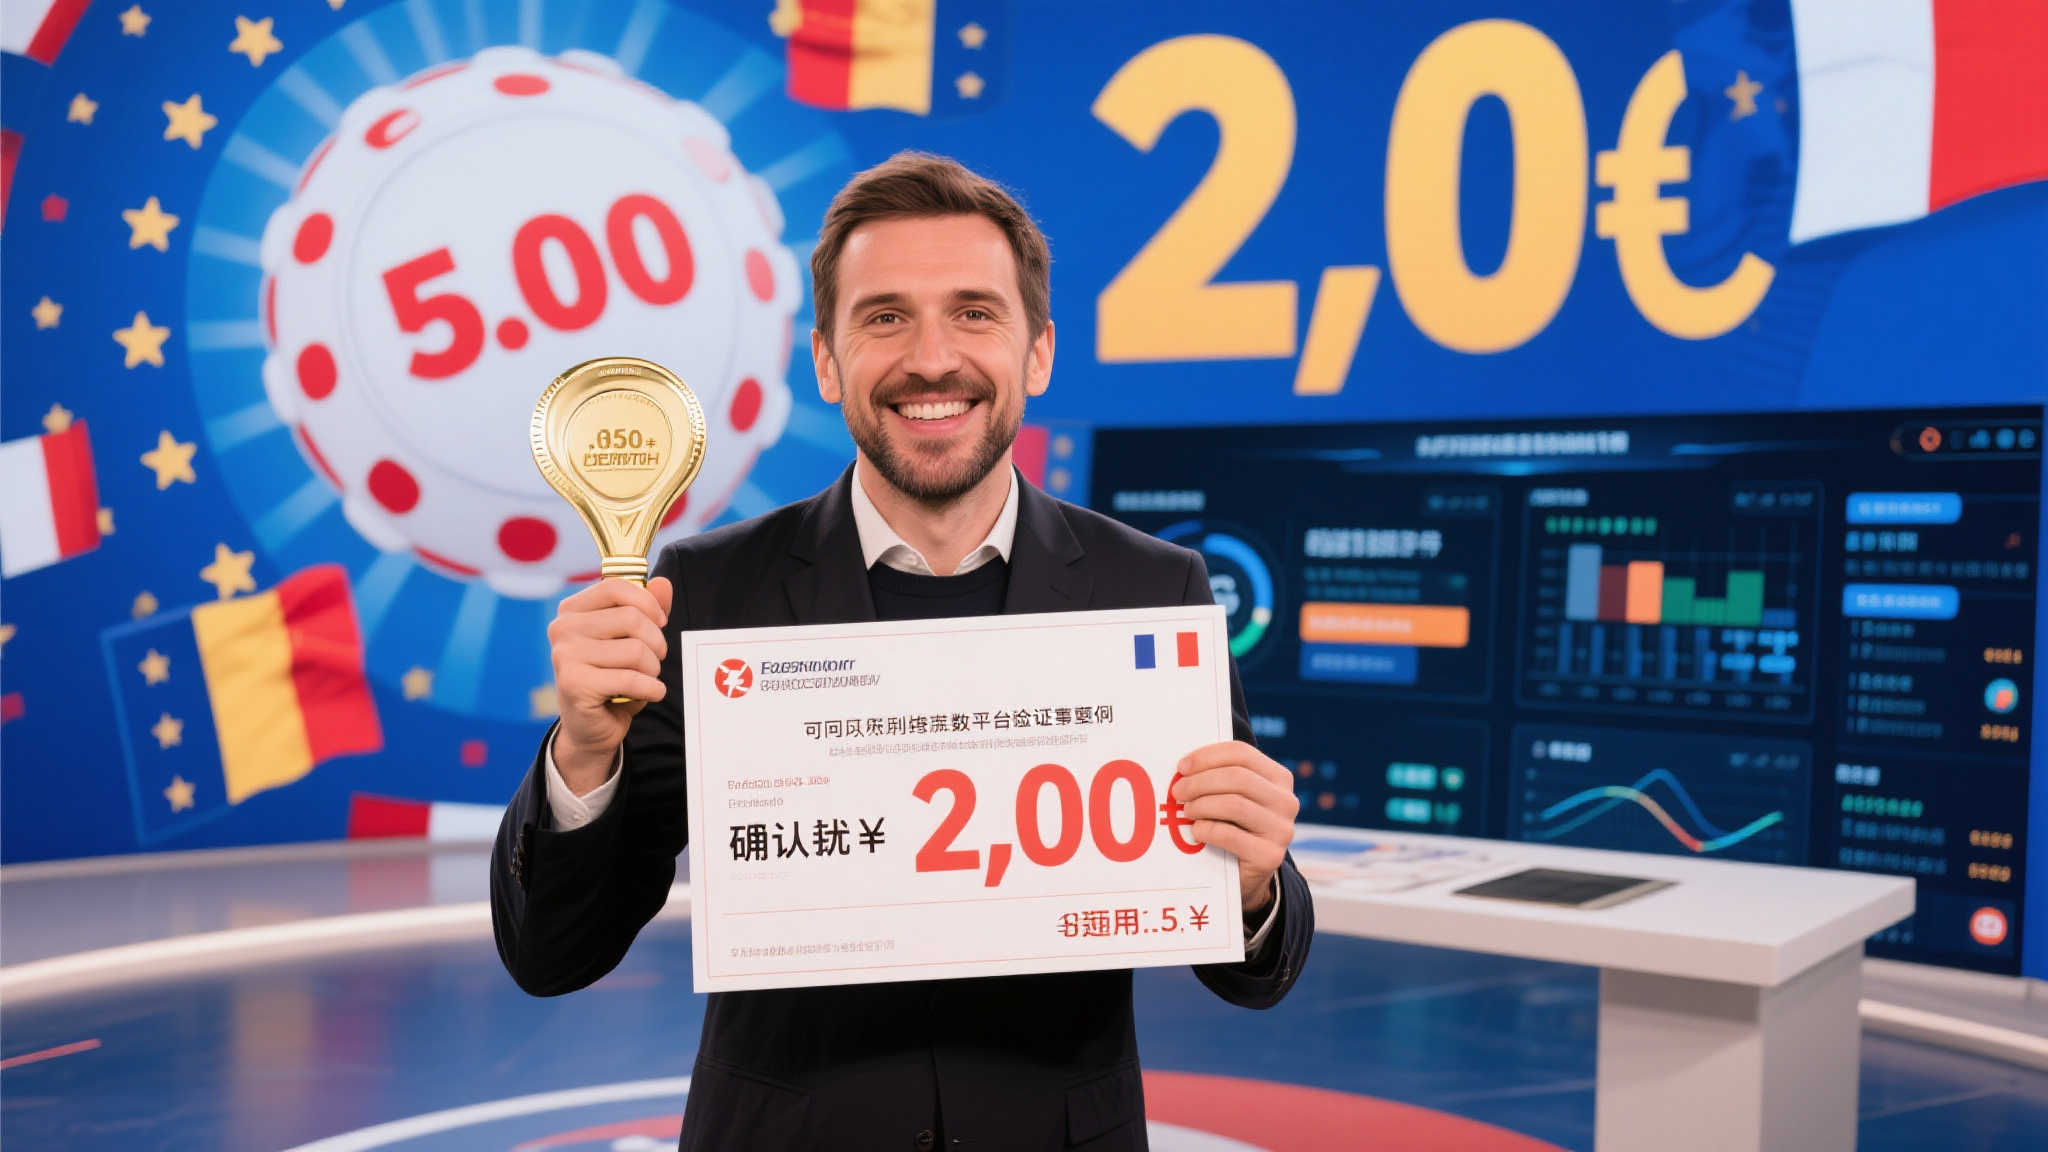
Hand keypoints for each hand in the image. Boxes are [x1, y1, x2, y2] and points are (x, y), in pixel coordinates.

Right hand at [547, 576, 672, 790]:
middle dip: (656, 643)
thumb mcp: (631, 640)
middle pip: (632, 619)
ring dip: (653, 669)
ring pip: (635, 650)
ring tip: (645, 679)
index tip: (660, 622)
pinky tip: (650, 693)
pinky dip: (651, 689)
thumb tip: (663, 583)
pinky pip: (631, 679)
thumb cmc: (612, 678)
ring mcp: (565, 655)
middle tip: (655, 660)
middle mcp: (563, 628)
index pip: (616, 587)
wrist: (591, 728)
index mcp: (572, 610)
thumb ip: (648, 610)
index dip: (648, 603)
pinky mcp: (574, 684)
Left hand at [1171, 741, 1298, 915]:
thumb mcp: (1233, 796)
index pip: (1242, 754)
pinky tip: (1197, 831)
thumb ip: (1220, 777)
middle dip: (1200, 782)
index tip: (1182, 767)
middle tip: (1178, 791)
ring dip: (1202, 805)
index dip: (1207, 756)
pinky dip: (1207, 829)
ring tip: (1187, 811)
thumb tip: (1184, 767)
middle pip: (1237, 778)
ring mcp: (1281, 830)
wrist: (1247, 873)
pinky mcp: (1269, 856)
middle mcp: (1286, 801)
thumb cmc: (1234, 826)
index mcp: (1279, 778)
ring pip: (1235, 804)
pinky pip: (1230, 835)